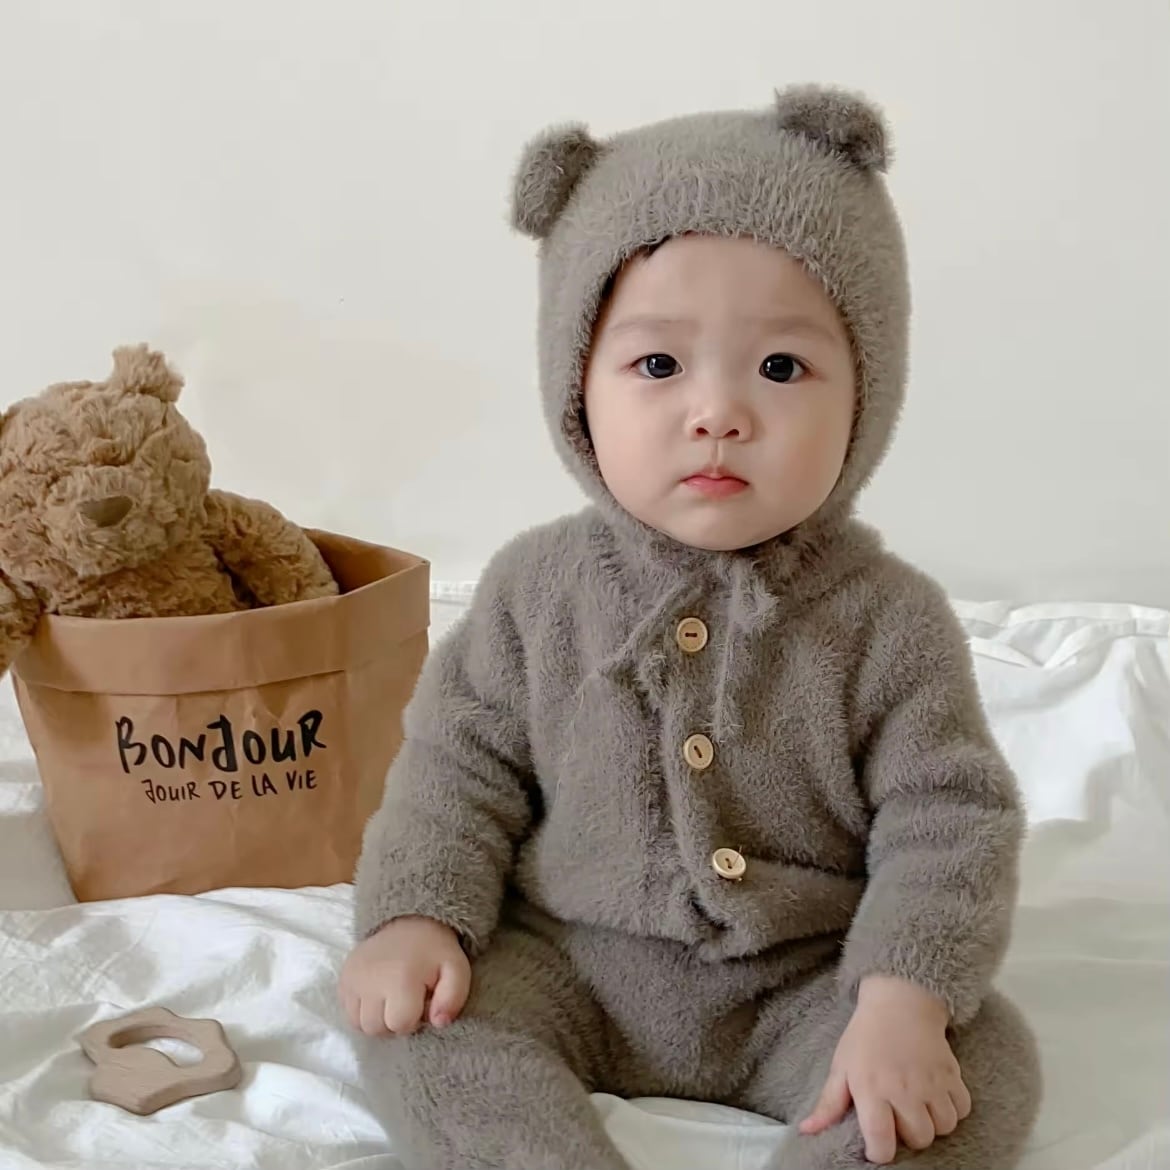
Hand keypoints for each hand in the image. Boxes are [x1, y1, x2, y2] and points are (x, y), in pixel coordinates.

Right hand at [339, 915, 470, 1036]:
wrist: (409, 919)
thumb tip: (439, 1023)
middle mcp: (370, 981)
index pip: (400, 1025)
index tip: (422, 1000)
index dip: (415, 1019)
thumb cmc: (434, 949)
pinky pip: (348, 1013)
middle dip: (394, 1022)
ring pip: (360, 1025)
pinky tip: (378, 996)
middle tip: (407, 1000)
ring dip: (378, 1019)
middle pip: (377, 1029)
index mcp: (400, 979)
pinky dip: (363, 1012)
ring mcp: (352, 979)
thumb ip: (454, 999)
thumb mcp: (456, 969)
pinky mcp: (343, 978)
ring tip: (393, 999)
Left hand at [800, 975, 971, 1164]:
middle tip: (898, 1117)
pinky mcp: (952, 1073)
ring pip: (943, 1128)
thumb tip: (807, 1130)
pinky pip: (962, 1109)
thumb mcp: (841, 1067)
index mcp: (872, 1088)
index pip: (881, 1141)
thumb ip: (828, 1104)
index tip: (877, 1147)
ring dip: (932, 1123)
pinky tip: (937, 1096)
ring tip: (918, 1107)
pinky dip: (953, 1109)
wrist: (899, 1002)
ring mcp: (931, 1082)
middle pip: (918, 1139)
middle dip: (908, 1135)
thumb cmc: (865, 1037)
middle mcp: (904, 1089)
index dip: (879, 1153)